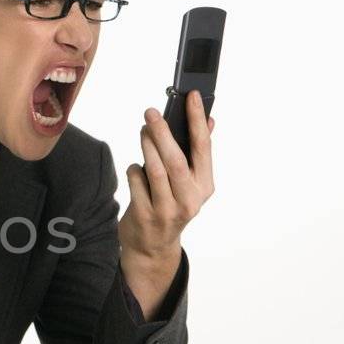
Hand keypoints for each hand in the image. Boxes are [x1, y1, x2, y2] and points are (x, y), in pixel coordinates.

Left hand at [120, 87, 214, 259]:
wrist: (153, 246)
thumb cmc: (171, 205)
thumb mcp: (190, 183)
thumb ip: (197, 153)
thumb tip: (210, 120)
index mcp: (204, 186)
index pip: (203, 148)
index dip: (197, 120)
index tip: (191, 96)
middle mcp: (190, 199)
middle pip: (175, 159)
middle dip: (162, 132)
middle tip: (150, 112)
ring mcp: (168, 209)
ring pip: (154, 169)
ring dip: (146, 146)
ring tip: (143, 131)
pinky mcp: (146, 215)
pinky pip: (136, 182)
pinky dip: (134, 169)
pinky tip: (136, 169)